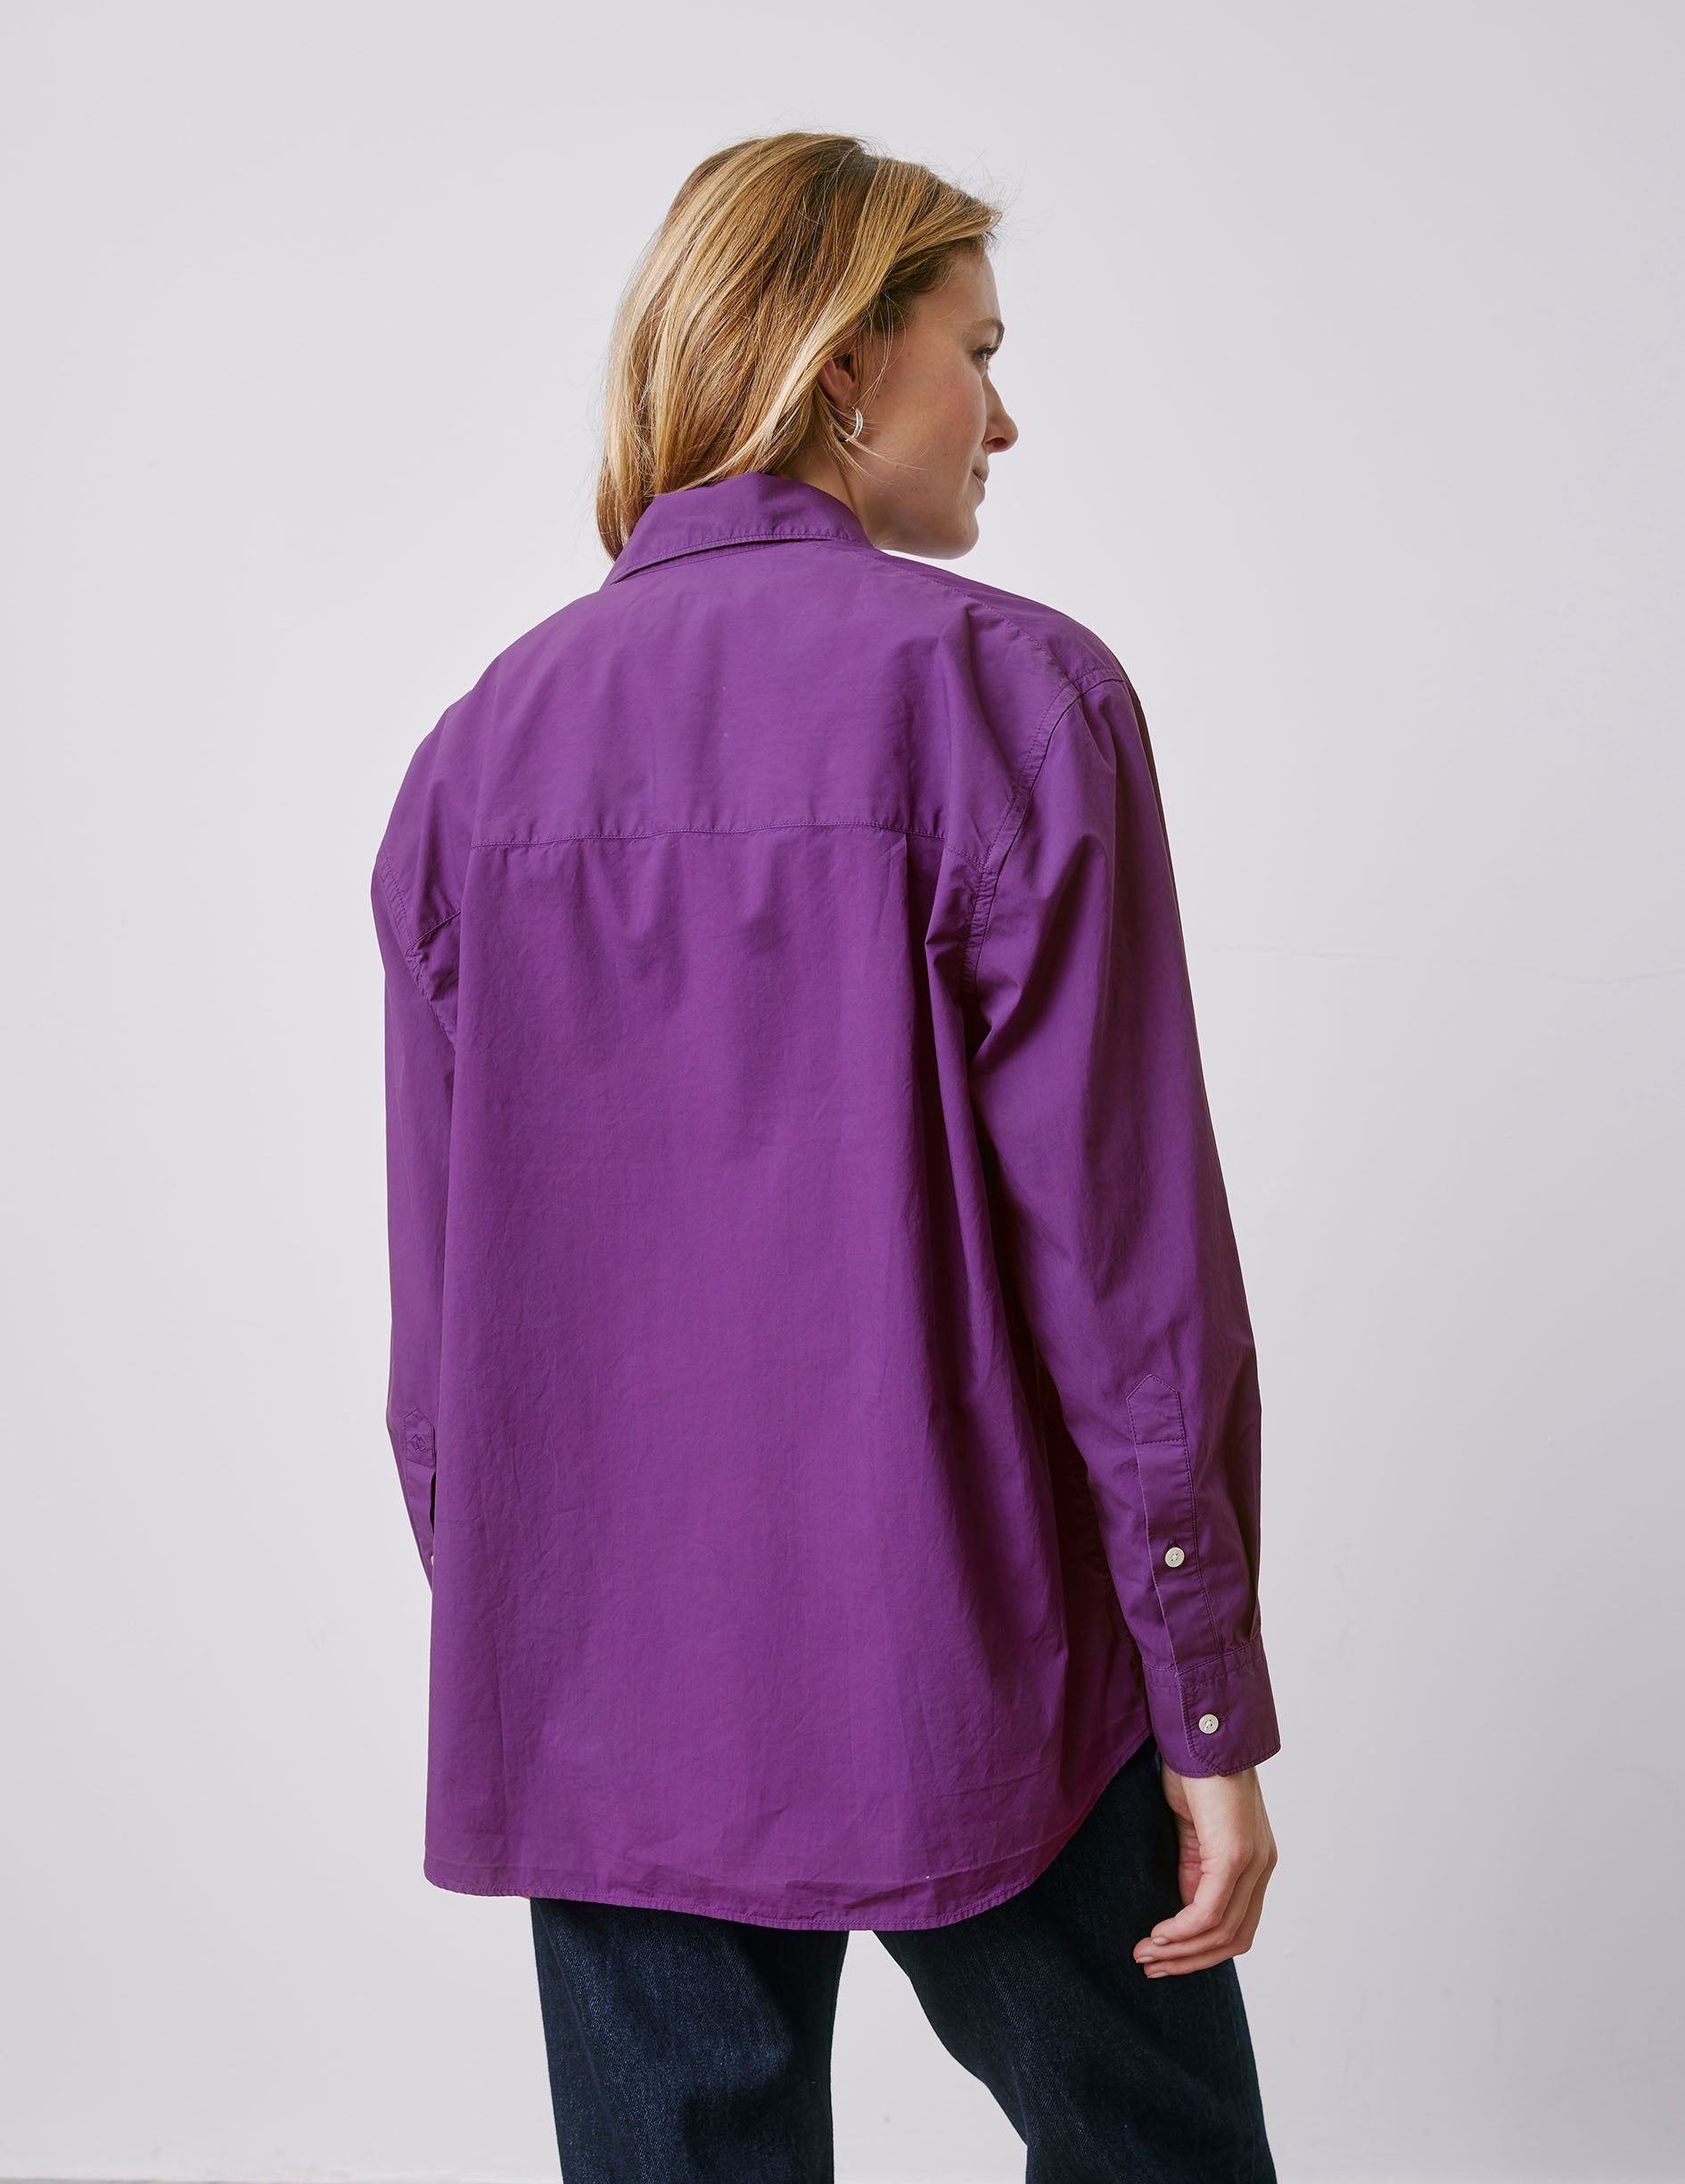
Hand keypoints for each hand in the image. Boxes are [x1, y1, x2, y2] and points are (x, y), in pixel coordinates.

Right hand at [1132, 1761, 1276, 1976]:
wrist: (1200, 1731)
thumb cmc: (1194, 1771)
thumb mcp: (1194, 1830)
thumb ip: (1195, 1869)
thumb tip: (1184, 1911)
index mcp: (1255, 1862)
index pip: (1237, 1928)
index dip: (1201, 1952)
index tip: (1163, 1958)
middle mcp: (1262, 1867)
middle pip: (1233, 1940)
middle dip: (1189, 1961)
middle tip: (1151, 1967)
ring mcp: (1252, 1862)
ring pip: (1221, 1931)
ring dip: (1180, 1951)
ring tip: (1145, 1955)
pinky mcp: (1234, 1854)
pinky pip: (1208, 1910)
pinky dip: (1181, 1930)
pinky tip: (1157, 1935)